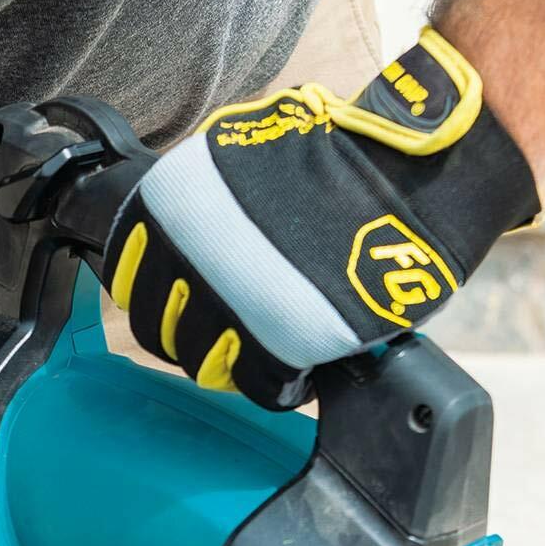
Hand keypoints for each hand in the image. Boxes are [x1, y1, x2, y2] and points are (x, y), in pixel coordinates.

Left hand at [103, 28, 540, 408]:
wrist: (413, 171)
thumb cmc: (343, 158)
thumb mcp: (242, 159)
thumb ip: (204, 208)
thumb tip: (179, 252)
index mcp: (170, 204)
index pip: (130, 282)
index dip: (158, 299)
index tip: (181, 303)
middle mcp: (187, 255)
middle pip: (159, 330)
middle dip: (188, 337)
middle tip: (226, 333)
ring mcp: (229, 302)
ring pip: (202, 365)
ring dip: (228, 365)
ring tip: (261, 350)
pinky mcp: (278, 341)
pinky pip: (258, 387)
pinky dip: (275, 387)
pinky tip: (294, 371)